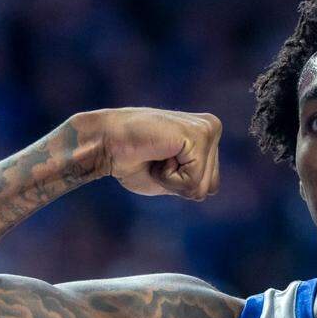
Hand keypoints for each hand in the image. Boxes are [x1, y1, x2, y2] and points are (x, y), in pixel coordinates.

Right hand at [96, 107, 222, 199]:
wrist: (104, 143)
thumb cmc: (131, 160)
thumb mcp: (168, 176)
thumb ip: (192, 179)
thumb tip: (211, 190)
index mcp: (208, 136)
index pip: (211, 187)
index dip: (179, 186)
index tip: (159, 162)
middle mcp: (212, 127)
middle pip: (211, 188)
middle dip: (179, 185)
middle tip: (156, 158)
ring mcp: (208, 129)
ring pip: (202, 187)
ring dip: (173, 181)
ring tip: (157, 155)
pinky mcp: (200, 134)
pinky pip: (192, 182)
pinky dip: (169, 178)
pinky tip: (157, 154)